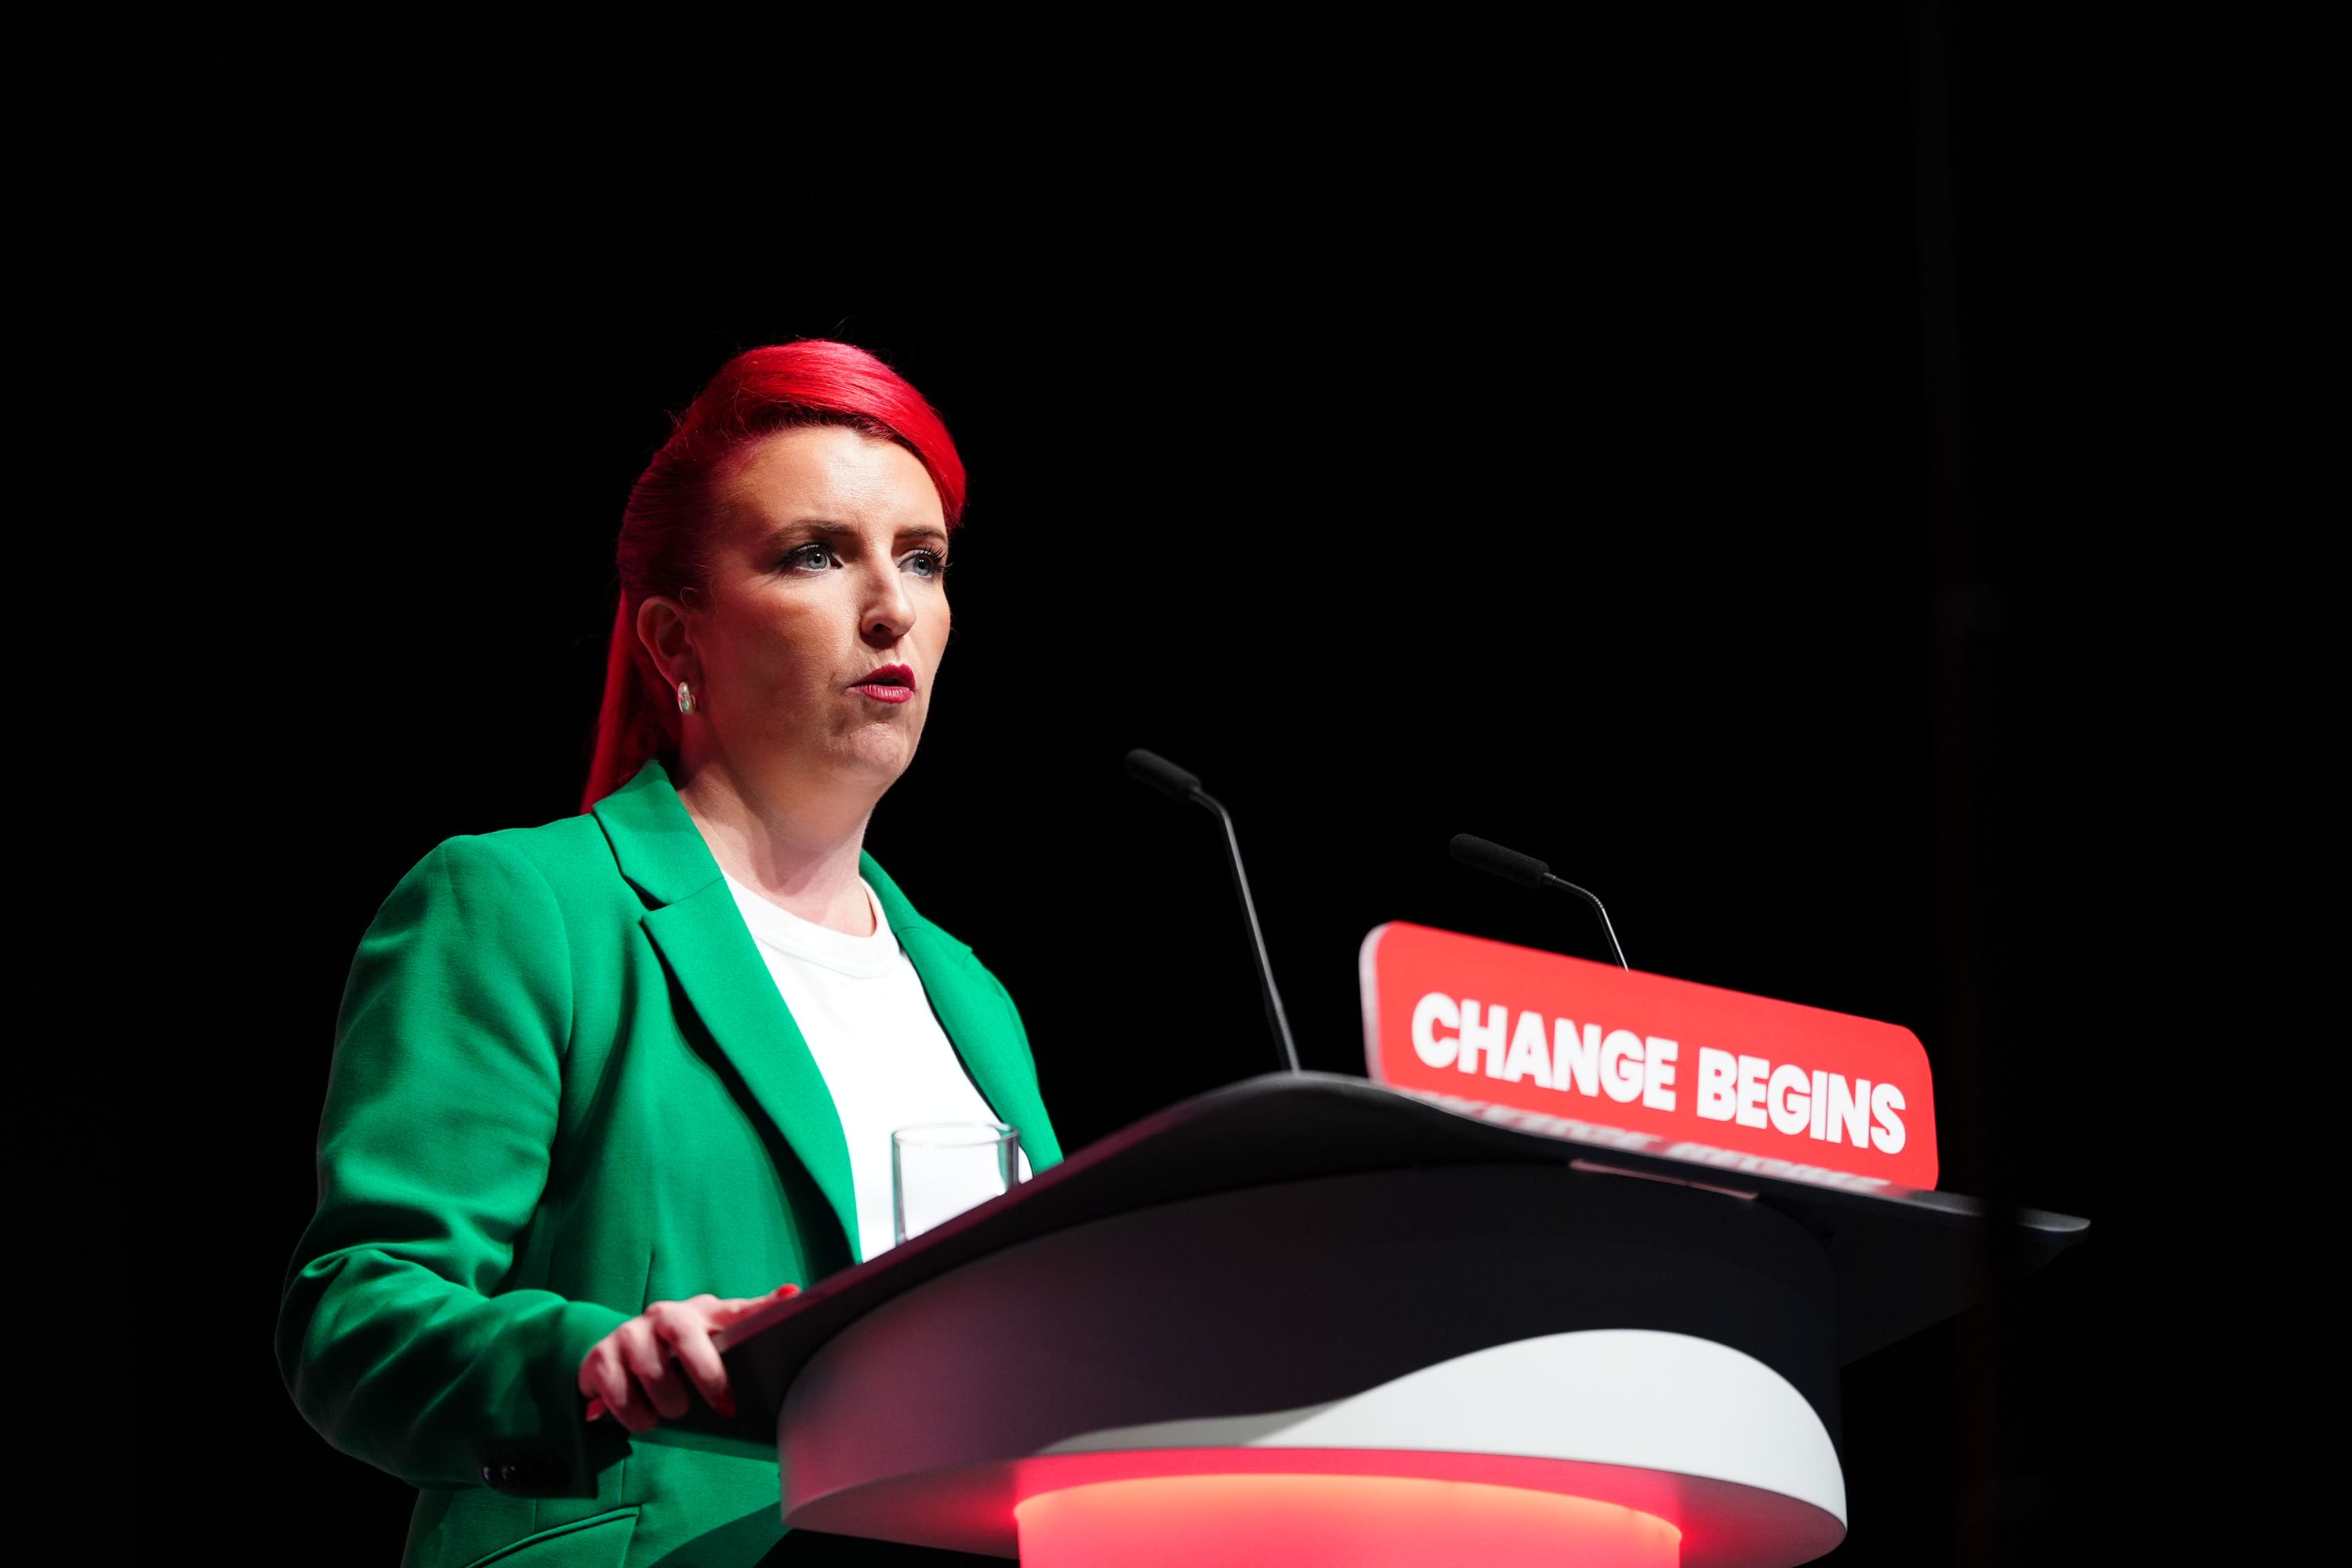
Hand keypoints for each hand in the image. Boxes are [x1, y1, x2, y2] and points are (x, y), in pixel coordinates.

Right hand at [577, 1282, 800, 1431]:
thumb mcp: (709, 1345)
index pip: (737, 1307)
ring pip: (651, 1370)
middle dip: (706, 1375)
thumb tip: (792, 1295)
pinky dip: (634, 1415)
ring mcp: (629, 1334)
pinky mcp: (600, 1358)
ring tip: (670, 1414)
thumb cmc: (675, 1355)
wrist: (612, 1357)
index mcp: (700, 1314)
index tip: (794, 1297)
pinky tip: (641, 1417)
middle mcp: (663, 1315)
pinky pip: (618, 1394)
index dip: (765, 1305)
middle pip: (685, 1335)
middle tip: (722, 1408)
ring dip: (666, 1404)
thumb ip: (743, 1334)